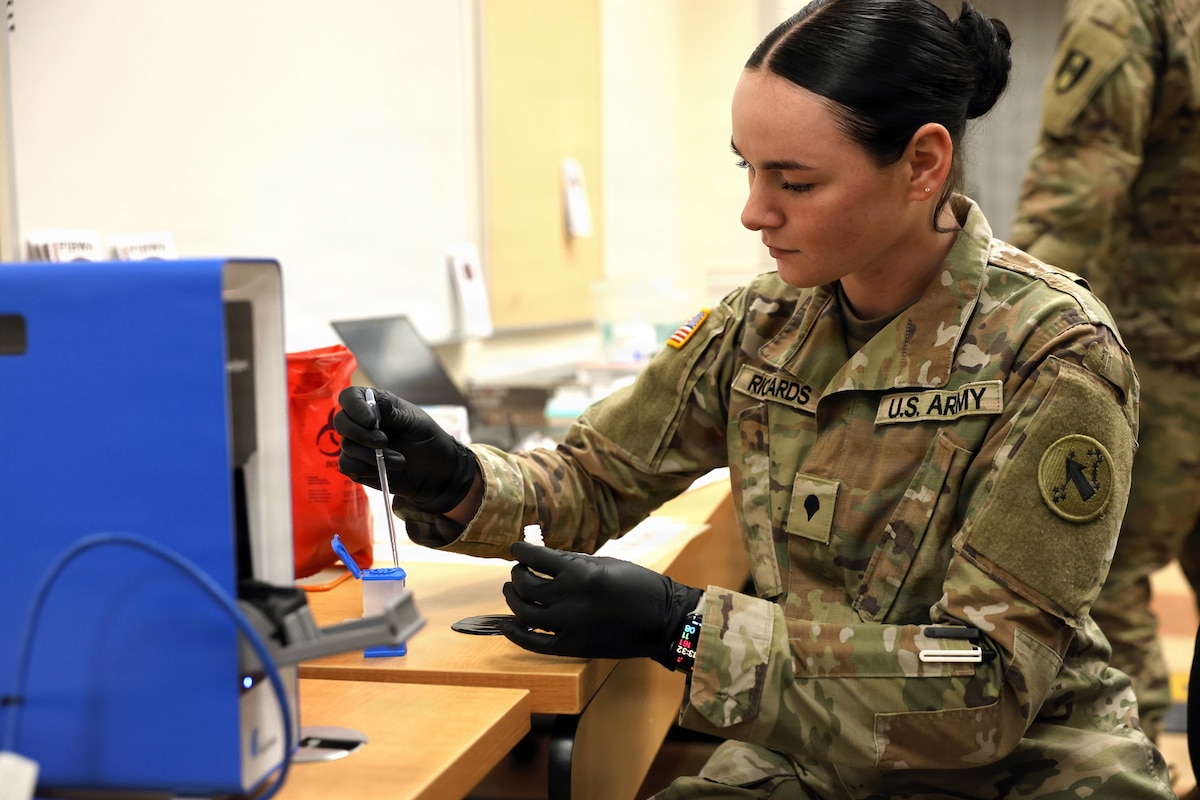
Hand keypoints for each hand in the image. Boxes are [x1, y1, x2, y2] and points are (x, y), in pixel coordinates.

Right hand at [334, 386, 477, 513]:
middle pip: (341, 422)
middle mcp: (361, 423)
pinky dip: (365, 469)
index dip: (354, 407)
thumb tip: (378, 401)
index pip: (349, 397)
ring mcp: (357, 445)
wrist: (435, 470)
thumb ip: (396, 414)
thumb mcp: (416, 423)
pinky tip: (383, 470)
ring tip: (399, 461)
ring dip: (372, 456)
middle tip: (384, 442)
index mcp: (374, 404)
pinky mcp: (357, 466)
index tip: (371, 420)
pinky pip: (346, 466)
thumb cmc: (427, 439)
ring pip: (346, 446)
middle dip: (361, 434)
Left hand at [497, 541, 702, 666]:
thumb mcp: (607, 563)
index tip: (517, 549)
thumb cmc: (639, 585)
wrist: (662, 620)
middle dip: (517, 574)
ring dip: (512, 599)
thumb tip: (546, 561)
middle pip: (525, 585)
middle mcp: (568, 598)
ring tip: (510, 591)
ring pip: (524, 612)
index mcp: (579, 572)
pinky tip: (507, 624)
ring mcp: (567, 625)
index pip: (536, 558)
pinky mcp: (571, 647)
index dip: (521, 552)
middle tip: (518, 571)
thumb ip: (574, 562)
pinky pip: (534, 643)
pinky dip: (515, 634)